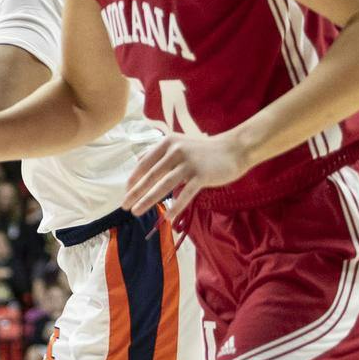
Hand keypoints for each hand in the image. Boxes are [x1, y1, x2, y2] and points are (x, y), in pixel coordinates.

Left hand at [123, 131, 251, 219]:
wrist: (233, 149)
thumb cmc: (203, 150)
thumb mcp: (178, 144)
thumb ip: (159, 153)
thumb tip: (137, 161)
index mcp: (167, 143)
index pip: (144, 163)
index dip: (133, 179)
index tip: (125, 193)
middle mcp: (175, 150)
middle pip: (151, 175)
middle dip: (136, 192)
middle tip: (124, 206)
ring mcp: (189, 163)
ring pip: (164, 185)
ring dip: (148, 200)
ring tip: (136, 212)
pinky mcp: (202, 175)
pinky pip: (185, 193)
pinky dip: (175, 206)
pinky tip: (167, 216)